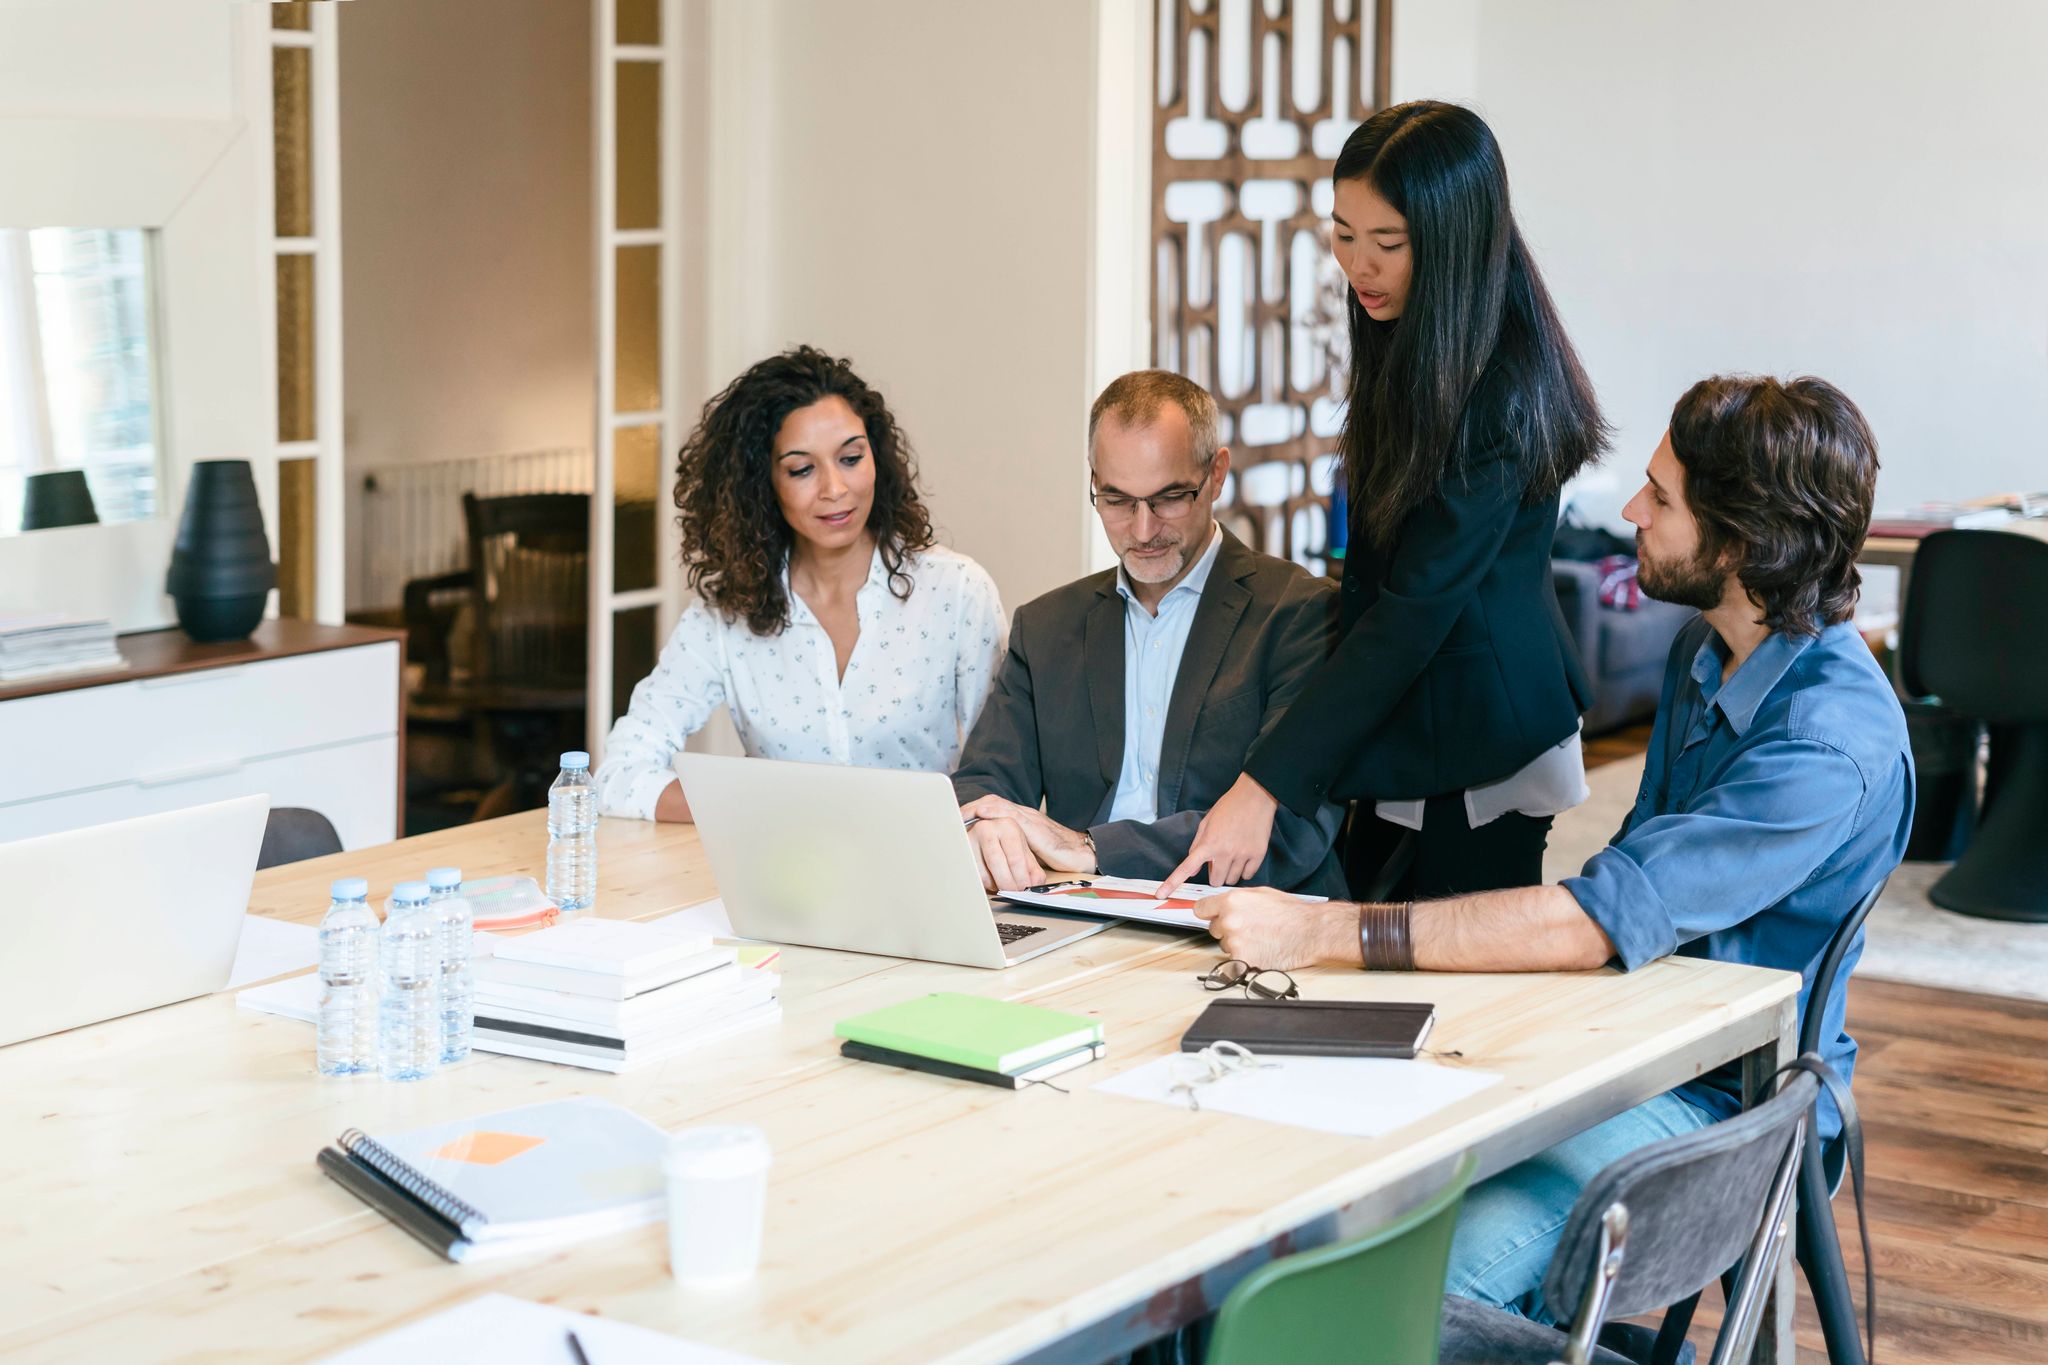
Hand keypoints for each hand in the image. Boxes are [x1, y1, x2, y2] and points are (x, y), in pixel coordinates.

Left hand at [962, 795, 1095, 875]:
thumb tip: (993, 859)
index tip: (955, 818)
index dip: (973, 811)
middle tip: (950, 814)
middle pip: (991, 803)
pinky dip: (994, 813)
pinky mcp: (1034, 827)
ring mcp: (1028, 819)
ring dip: (976, 808)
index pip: (993, 808)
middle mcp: (1023, 815)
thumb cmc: (1057, 854)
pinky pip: (1011, 816)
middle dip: (969, 807)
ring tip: (959, 813)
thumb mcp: (1028, 851)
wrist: (1081, 854)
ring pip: (998, 806)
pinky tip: (981, 814)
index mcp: (1020, 820)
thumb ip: (1013, 849)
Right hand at [967, 815, 1049, 892]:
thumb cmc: (1006, 844)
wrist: (983, 833)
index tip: (1024, 889)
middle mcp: (988, 827)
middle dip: (1008, 884)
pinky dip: (984, 883)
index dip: (1021, 878)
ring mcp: (971, 837)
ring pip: (983, 872)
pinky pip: (973, 875)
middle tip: (1014, 892)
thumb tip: (1034, 885)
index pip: (1015, 858)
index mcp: (1008, 825)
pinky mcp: (961, 850)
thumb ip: (1033, 870)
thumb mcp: (1024, 852)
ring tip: (1003, 884)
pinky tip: (992, 879)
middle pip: (997, 864)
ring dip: (995, 884)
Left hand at [1160, 774, 1279, 893]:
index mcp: (1208, 843)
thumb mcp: (1207, 823)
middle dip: (1216, 874)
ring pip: (1232, 880)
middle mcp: (1225, 852)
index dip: (1172, 883)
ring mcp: (1243, 854)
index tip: (1161, 894)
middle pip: (1216, 881)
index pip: (1187, 867)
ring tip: (1233, 856)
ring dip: (1230, 873)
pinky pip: (1248, 875)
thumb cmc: (1229, 807)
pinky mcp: (1258, 855)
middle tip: (1219, 861)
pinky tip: (1244, 857)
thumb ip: (1197, 846)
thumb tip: (1192, 871)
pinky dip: (1244, 870)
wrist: (1255, 796)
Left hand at [1197, 889, 1352, 970]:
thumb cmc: (1291, 913)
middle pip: (1214, 929)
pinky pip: (1234, 962)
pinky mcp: (1242, 961)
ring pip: (1225, 946)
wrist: (1310, 931)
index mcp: (1232, 901)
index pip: (1201, 909)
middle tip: (1249, 929)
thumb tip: (1220, 905)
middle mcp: (1229, 921)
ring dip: (1237, 945)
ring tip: (1260, 939)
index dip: (1208, 913)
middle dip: (1227, 929)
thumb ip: (1236, 899)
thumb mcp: (1260, 894)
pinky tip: (1261, 951)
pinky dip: (1245, 959)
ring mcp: (1235, 942)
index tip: (1211, 917)